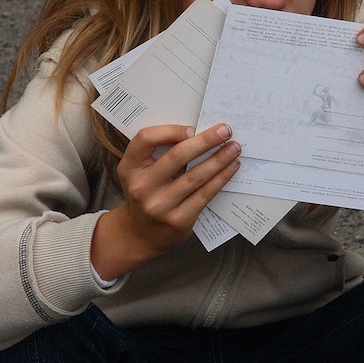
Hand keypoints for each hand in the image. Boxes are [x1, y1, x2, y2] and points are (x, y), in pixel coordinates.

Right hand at [91, 123, 239, 278]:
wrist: (140, 234)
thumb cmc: (146, 193)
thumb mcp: (140, 171)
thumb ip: (158, 152)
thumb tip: (198, 133)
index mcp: (129, 167)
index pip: (145, 139)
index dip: (170, 130)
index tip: (193, 128)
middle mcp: (141, 186)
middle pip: (177, 156)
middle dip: (206, 141)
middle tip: (225, 130)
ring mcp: (159, 205)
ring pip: (195, 176)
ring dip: (219, 159)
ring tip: (234, 148)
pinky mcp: (178, 220)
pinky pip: (204, 194)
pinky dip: (220, 179)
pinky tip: (231, 168)